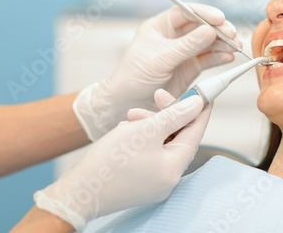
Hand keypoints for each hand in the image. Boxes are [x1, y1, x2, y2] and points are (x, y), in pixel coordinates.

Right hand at [34, 91, 212, 230]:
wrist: (79, 191)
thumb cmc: (109, 161)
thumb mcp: (145, 129)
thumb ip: (174, 115)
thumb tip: (197, 104)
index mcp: (175, 167)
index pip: (195, 132)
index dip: (199, 109)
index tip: (203, 91)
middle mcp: (168, 179)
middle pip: (177, 138)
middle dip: (166, 115)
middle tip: (156, 96)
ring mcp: (154, 183)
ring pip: (161, 144)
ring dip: (149, 126)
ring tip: (129, 119)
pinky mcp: (140, 183)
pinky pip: (149, 155)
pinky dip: (141, 140)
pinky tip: (125, 132)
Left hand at [73, 3, 238, 140]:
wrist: (127, 103)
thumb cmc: (134, 76)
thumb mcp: (160, 58)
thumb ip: (187, 45)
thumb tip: (210, 31)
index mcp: (160, 26)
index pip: (186, 12)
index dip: (204, 13)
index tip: (220, 18)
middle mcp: (173, 36)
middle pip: (200, 26)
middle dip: (218, 29)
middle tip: (232, 34)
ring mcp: (183, 52)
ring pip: (207, 42)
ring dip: (222, 44)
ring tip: (235, 47)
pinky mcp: (190, 68)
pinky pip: (208, 59)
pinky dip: (219, 57)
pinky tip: (228, 57)